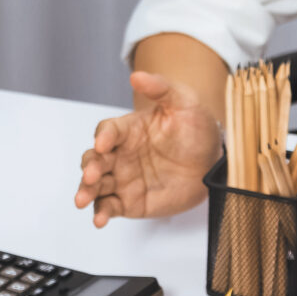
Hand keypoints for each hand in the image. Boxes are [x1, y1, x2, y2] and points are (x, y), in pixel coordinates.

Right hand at [75, 70, 221, 225]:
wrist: (213, 163)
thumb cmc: (197, 129)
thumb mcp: (184, 101)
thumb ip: (161, 88)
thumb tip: (137, 76)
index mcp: (128, 130)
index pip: (107, 131)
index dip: (103, 136)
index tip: (103, 143)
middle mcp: (120, 154)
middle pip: (94, 159)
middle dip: (89, 166)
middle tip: (91, 174)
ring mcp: (122, 179)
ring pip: (95, 185)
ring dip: (86, 191)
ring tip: (83, 199)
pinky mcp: (129, 201)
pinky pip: (109, 207)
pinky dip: (100, 213)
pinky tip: (98, 219)